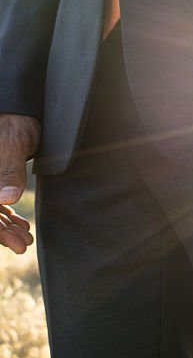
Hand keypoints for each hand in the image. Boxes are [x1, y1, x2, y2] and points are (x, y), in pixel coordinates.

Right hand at [0, 113, 39, 253]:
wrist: (20, 112)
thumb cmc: (15, 124)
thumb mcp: (12, 146)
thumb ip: (8, 172)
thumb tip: (5, 199)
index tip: (16, 245)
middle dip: (2, 232)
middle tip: (24, 244)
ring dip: (5, 226)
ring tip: (25, 237)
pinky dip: (5, 214)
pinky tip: (20, 224)